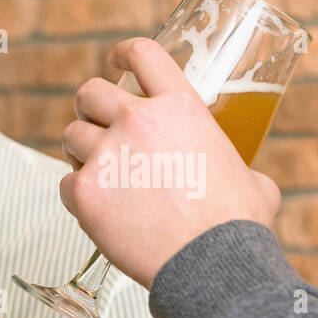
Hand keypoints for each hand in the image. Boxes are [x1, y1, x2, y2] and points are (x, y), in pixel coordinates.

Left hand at [59, 37, 280, 288]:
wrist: (212, 263)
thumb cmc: (237, 224)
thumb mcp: (252, 179)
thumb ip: (238, 168)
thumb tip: (246, 182)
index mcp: (180, 106)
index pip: (142, 54)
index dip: (123, 54)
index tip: (116, 63)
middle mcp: (138, 121)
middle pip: (91, 92)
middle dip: (90, 107)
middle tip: (98, 124)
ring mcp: (107, 155)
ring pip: (71, 135)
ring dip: (81, 151)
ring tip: (98, 173)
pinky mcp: (86, 193)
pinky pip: (65, 184)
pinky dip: (78, 195)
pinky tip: (98, 210)